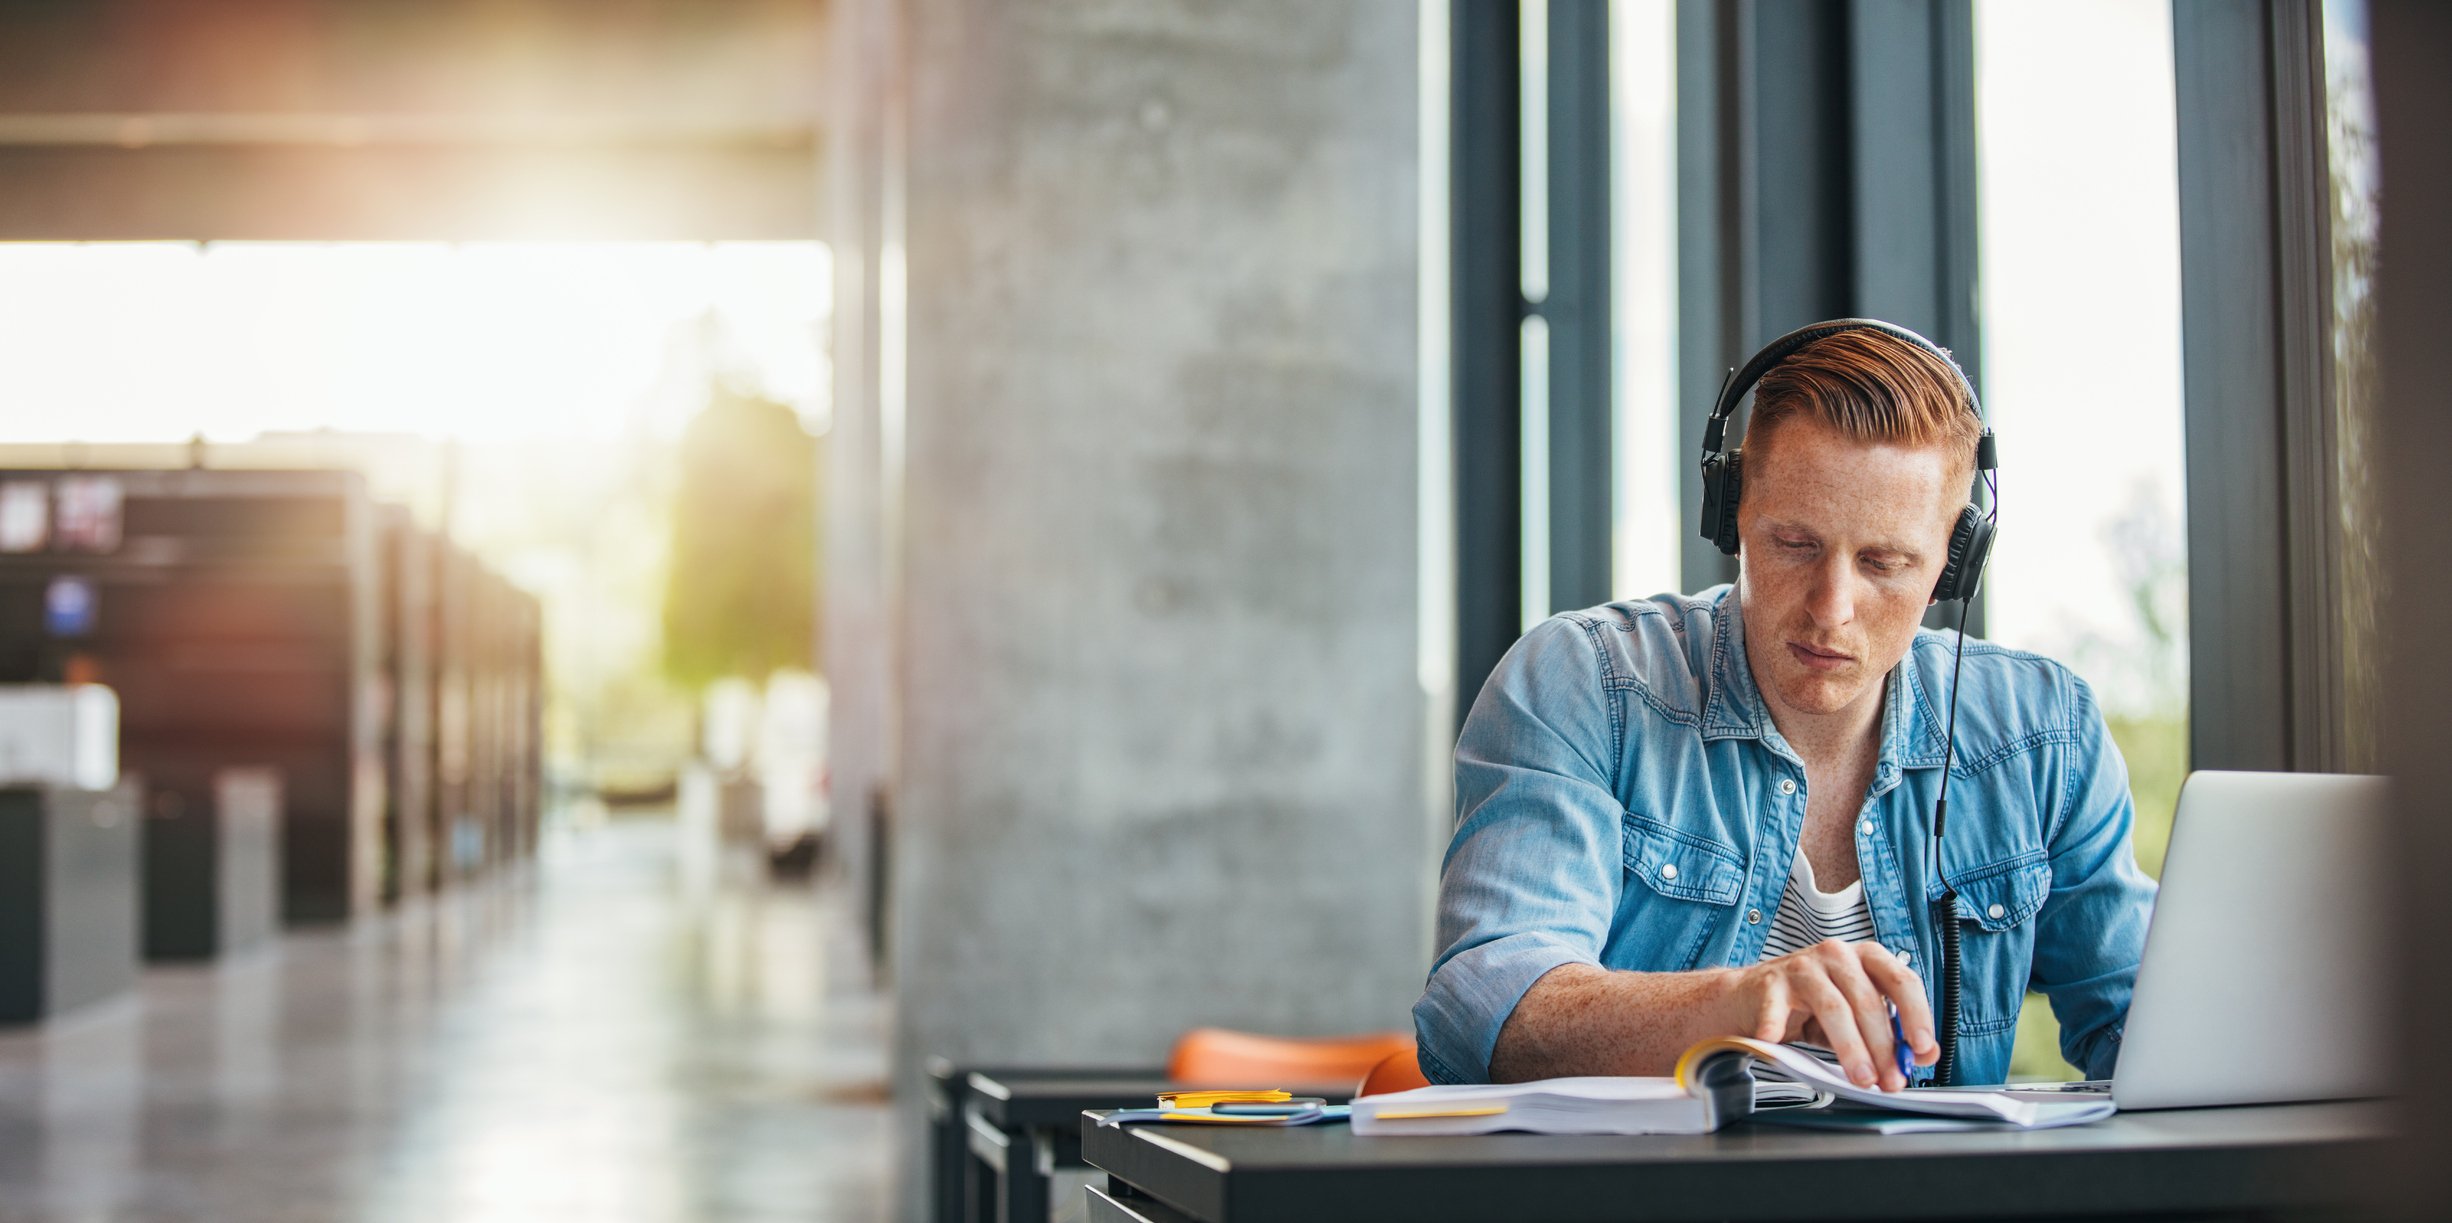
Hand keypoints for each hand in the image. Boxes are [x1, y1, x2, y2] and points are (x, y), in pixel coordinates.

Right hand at [1724, 939, 1937, 1090]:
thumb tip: (1922, 1056)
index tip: (1922, 1048)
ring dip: (1851, 1048)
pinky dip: (1776, 1026)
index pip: (1902, 981)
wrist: (1750, 997)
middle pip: (1868, 1001)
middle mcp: (1837, 955)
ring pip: (1834, 1008)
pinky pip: (1777, 1008)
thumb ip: (1888, 1031)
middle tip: (1889, 1079)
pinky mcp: (1771, 982)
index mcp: (1865, 958)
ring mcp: (1803, 967)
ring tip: (1860, 1077)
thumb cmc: (1807, 1005)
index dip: (1917, 1016)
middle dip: (1883, 1047)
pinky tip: (1776, 1042)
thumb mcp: (1854, 1015)